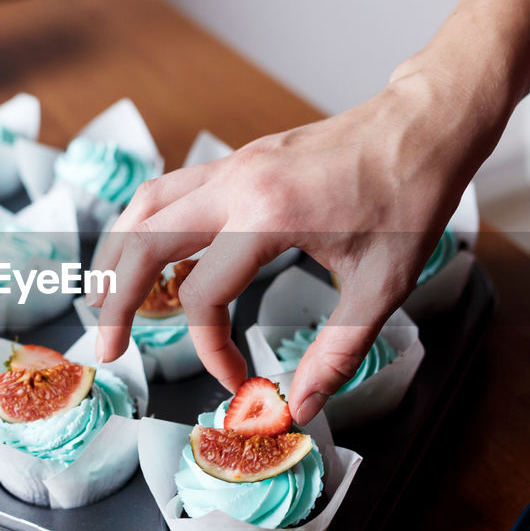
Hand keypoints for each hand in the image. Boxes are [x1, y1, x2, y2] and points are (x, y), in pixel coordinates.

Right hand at [89, 57, 506, 422]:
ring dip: (118, 252)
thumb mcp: (381, 286)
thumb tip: (300, 406)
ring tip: (105, 297)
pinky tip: (149, 250)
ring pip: (146, 205)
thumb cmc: (410, 198)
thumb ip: (335, 352)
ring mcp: (234, 165)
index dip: (209, 349)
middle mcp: (237, 184)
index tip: (237, 379)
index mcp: (268, 217)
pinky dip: (145, 222)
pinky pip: (171, 189)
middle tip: (105, 346)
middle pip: (144, 241)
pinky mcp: (241, 159)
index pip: (203, 296)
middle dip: (115, 297)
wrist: (425, 125)